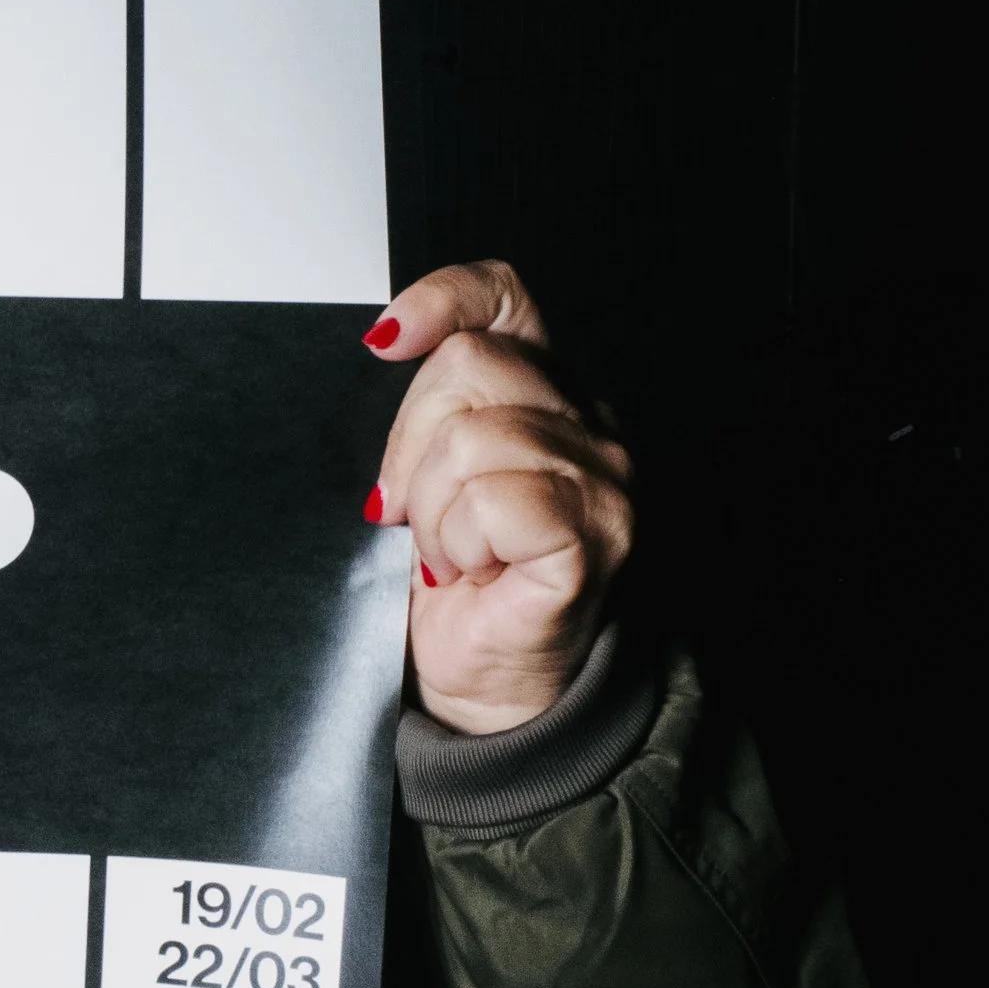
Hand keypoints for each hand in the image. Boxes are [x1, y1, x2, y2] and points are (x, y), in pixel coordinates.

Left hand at [364, 262, 632, 734]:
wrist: (480, 689)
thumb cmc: (453, 588)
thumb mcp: (424, 473)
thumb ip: (428, 405)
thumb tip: (385, 339)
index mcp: (550, 396)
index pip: (506, 297)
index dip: (442, 299)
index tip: (383, 343)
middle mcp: (593, 426)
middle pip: (468, 364)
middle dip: (408, 444)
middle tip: (410, 515)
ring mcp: (604, 479)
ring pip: (472, 436)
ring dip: (430, 510)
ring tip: (449, 554)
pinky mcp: (595, 533)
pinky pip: (491, 500)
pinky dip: (457, 542)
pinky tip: (471, 573)